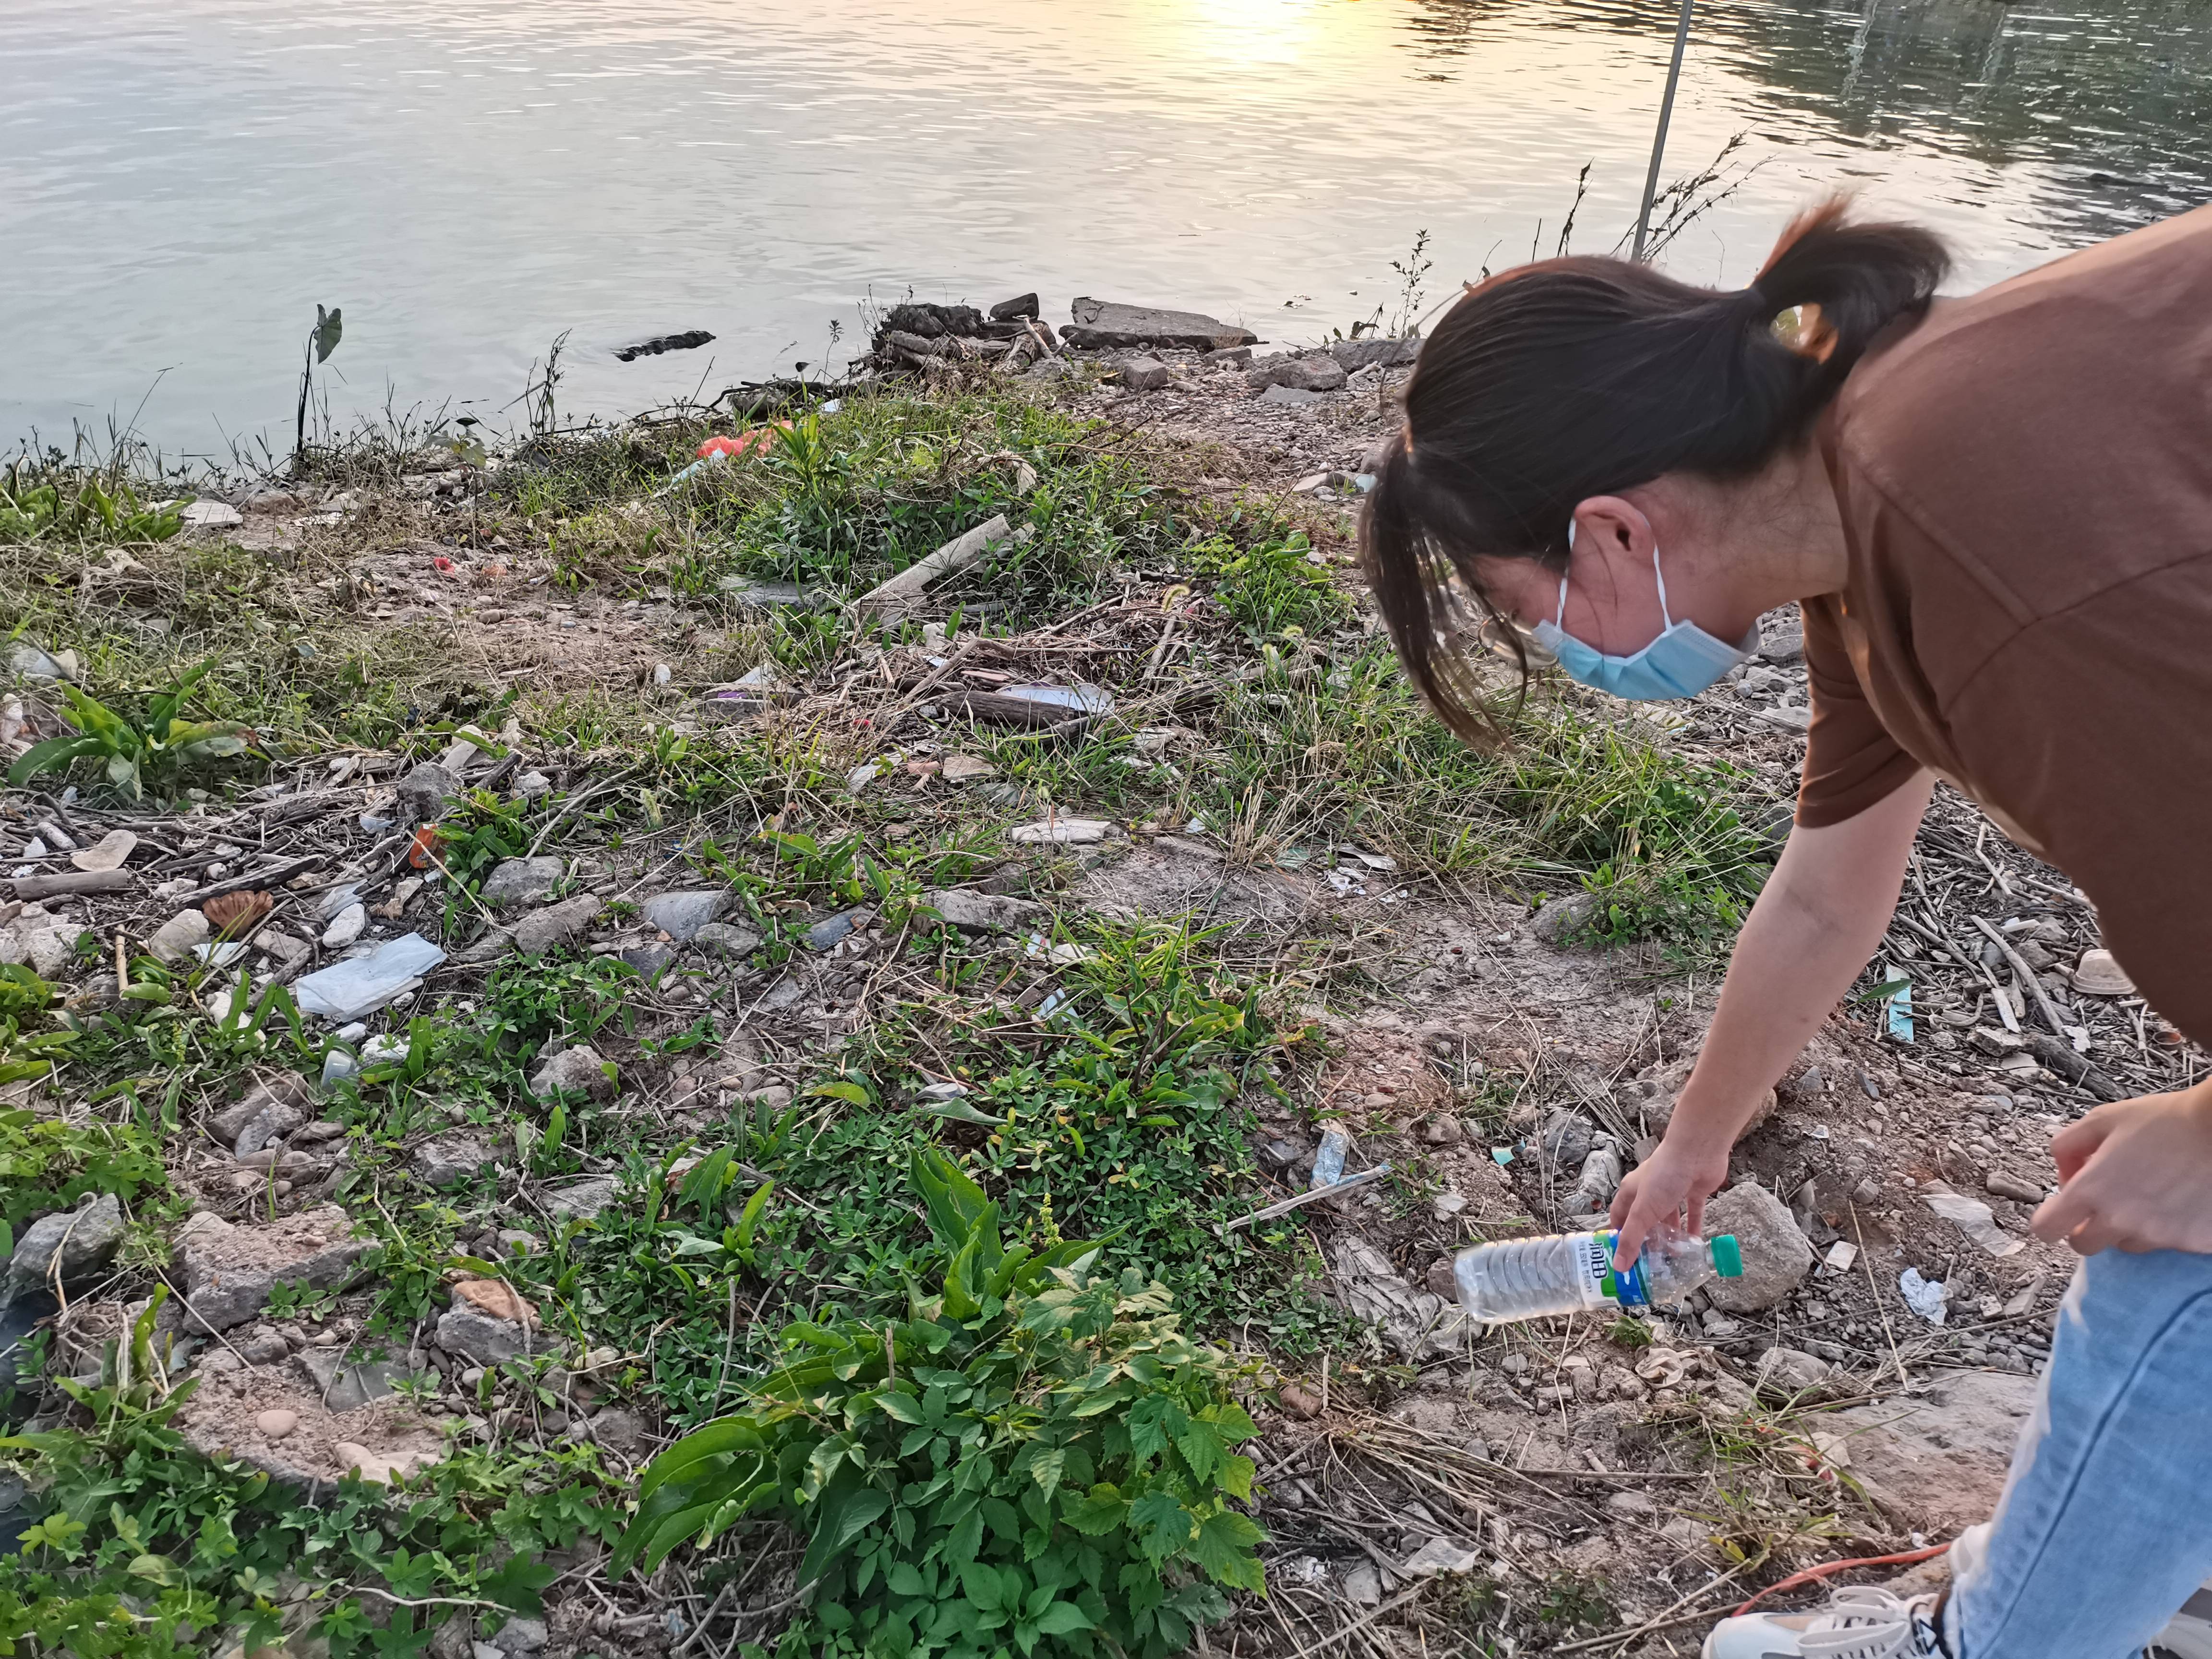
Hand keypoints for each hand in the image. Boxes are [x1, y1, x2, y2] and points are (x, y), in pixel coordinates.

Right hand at [1609, 1131, 1730, 1269]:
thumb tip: (1618, 1266)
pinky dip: (1693, 1228)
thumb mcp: (1642, 1211)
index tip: (1620, 1259)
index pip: (1619, 1217)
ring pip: (1668, 1219)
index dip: (1618, 1237)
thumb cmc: (1664, 1175)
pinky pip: (1692, 1213)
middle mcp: (1650, 1191)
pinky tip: (1694, 1244)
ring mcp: (1672, 1191)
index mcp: (1631, 1192)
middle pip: (1645, 1221)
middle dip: (1647, 1242)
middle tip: (1649, 1266)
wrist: (1697, 1152)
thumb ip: (1631, 1239)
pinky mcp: (1693, 1191)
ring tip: (1672, 1259)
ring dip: (1670, 1237)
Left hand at [2032, 1085, 2211, 1254]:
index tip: (2060, 1211)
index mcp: (2092, 1190)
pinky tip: (2177, 1201)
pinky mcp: (2190, 1243)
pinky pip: (2165, 1243)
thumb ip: (2069, 1145)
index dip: (2049, 1220)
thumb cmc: (2167, 1121)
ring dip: (2127, 1226)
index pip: (2047, 1229)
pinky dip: (2165, 1227)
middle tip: (2105, 1202)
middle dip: (2087, 1226)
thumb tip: (2063, 1173)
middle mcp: (2121, 1220)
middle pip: (2085, 1244)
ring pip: (2126, 1244)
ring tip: (2148, 1195)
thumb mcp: (2103, 1119)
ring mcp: (2157, 1236)